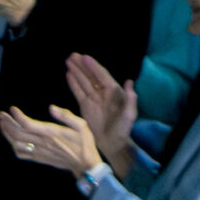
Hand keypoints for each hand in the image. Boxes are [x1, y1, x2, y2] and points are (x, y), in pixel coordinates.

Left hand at [0, 103, 102, 177]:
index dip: (18, 117)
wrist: (84, 165)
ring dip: (7, 134)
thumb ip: (66, 115)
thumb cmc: (84, 144)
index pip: (28, 124)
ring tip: (2, 124)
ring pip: (17, 143)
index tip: (11, 109)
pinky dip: (13, 147)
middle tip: (1, 115)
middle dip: (7, 123)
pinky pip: (21, 154)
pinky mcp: (39, 158)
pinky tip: (11, 140)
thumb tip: (51, 108)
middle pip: (18, 133)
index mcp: (51, 133)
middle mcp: (42, 143)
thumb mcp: (81, 125)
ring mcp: (39, 152)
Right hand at [66, 52, 137, 176]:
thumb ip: (130, 99)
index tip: (85, 57)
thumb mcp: (130, 114)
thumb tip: (129, 81)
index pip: (102, 76)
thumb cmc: (123, 129)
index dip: (93, 66)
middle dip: (82, 66)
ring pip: (84, 82)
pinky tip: (68, 75)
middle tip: (73, 55)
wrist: (112, 143)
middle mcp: (102, 92)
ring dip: (76, 71)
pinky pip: (78, 92)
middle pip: (91, 76)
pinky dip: (73, 84)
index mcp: (113, 92)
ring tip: (68, 61)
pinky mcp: (85, 106)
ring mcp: (93, 99)